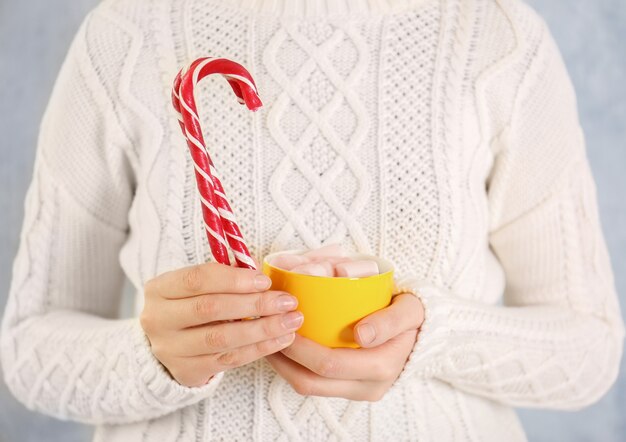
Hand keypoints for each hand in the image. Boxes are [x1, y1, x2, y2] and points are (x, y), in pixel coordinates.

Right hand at [140, 262, 304, 386]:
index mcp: (159, 289)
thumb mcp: (198, 286)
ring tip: (291, 321)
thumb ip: (225, 276)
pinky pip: (229, 360)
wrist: (171, 343)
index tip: (265, 280)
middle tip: (287, 301)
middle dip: (254, 304)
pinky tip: (281, 339)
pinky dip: (259, 348)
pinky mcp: (187, 371)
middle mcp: (158, 319)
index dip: (234, 279)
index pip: (197, 279)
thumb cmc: (192, 304)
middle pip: (210, 309)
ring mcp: (170, 349)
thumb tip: (261, 273)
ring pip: (221, 338)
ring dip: (262, 329)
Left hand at [265, 293, 423, 400]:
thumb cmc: (415, 316)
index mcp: (382, 367)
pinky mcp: (351, 388)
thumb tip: (362, 335)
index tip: (284, 324)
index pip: (329, 364)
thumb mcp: (410, 310)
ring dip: (285, 366)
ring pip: (309, 387)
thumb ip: (390, 320)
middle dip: (284, 358)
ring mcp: (359, 391)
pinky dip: (296, 367)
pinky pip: (316, 384)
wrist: (427, 332)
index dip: (300, 348)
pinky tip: (286, 348)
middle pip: (312, 382)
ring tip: (271, 340)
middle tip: (270, 331)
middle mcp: (369, 387)